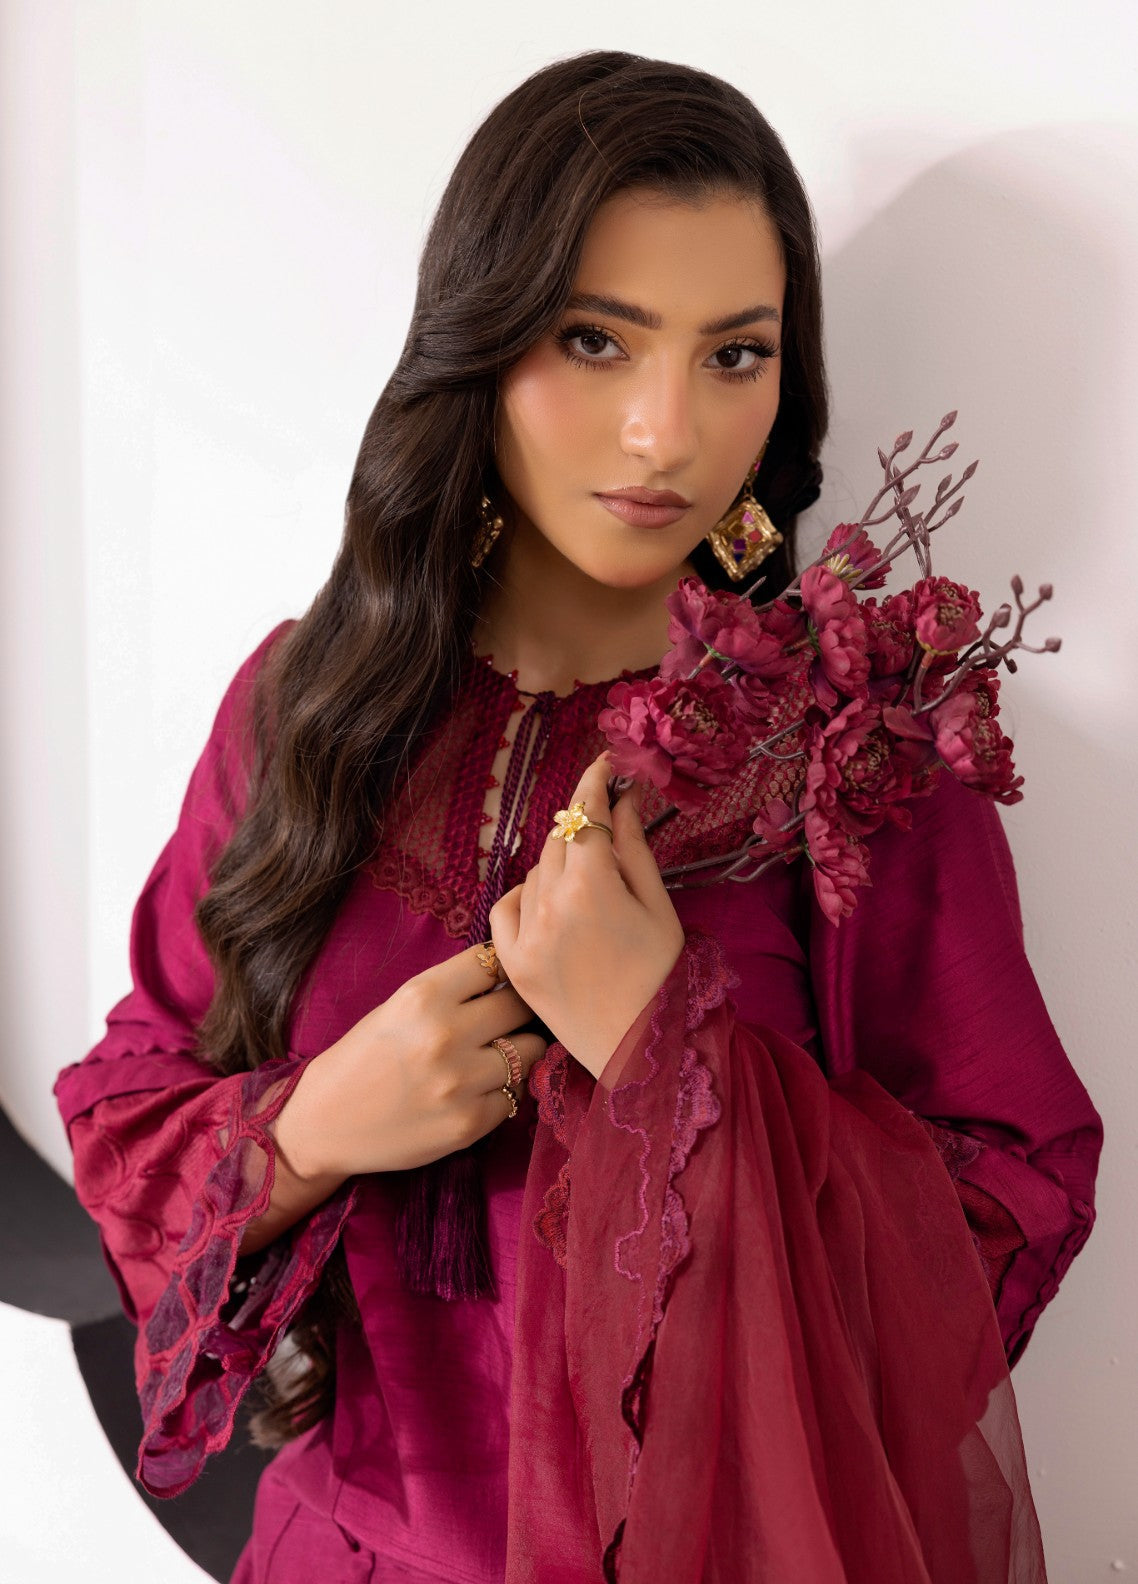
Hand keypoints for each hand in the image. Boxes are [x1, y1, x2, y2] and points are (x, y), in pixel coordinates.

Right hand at [274, 943, 547, 1181]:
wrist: (326, 1123)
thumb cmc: (363, 1058)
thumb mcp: (398, 1007)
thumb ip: (451, 992)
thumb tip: (511, 981)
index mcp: (422, 997)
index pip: (493, 962)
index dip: (501, 972)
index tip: (500, 983)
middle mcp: (445, 1035)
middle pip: (520, 1005)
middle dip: (519, 1010)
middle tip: (507, 1020)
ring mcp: (460, 1082)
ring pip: (530, 1050)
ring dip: (519, 1050)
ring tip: (496, 1056)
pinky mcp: (470, 1123)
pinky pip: (515, 1094)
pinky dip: (504, 1090)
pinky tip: (478, 1090)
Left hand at [488, 752, 685, 1078]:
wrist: (641, 1051)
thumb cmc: (665, 978)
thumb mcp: (659, 907)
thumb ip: (635, 848)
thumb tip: (621, 801)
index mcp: (593, 886)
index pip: (586, 814)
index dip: (594, 782)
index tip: (604, 765)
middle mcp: (551, 905)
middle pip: (559, 839)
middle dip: (581, 826)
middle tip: (604, 824)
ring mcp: (525, 935)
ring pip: (535, 872)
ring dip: (559, 866)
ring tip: (591, 890)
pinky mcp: (512, 962)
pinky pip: (505, 907)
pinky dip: (524, 897)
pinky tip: (548, 906)